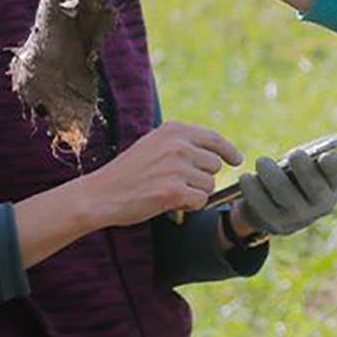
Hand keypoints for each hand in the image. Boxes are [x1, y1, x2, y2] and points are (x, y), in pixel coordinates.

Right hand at [87, 122, 242, 226]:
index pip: (213, 138)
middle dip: (202, 177)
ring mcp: (176, 167)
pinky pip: (200, 200)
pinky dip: (190, 206)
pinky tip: (170, 203)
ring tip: (170, 192)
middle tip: (179, 184)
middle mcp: (178, 145)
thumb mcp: (153, 145)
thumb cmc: (128, 173)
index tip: (236, 160)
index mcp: (173, 130)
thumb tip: (216, 152)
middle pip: (214, 165)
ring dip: (195, 193)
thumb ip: (181, 144)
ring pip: (209, 184)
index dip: (228, 151)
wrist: (100, 194)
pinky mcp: (174, 190)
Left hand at [235, 148, 336, 235]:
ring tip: (261, 161)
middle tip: (295, 154)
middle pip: (315, 189)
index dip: (334, 168)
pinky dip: (253, 190)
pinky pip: (263, 206)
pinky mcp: (277, 222)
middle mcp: (322, 205)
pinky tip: (245, 178)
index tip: (325, 156)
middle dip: (305, 170)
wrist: (279, 201)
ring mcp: (300, 217)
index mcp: (335, 186)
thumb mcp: (313, 162)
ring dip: (272, 176)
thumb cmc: (299, 172)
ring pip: (285, 195)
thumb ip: (322, 151)